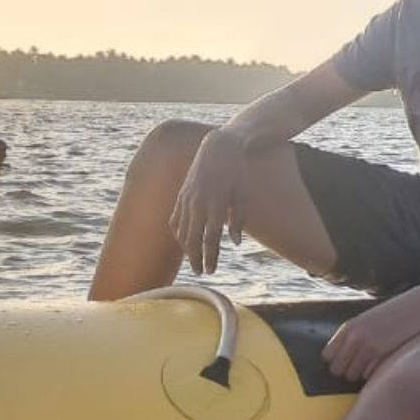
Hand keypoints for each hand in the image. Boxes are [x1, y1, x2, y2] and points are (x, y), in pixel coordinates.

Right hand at [169, 130, 247, 274]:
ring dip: (186, 248)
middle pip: (193, 239)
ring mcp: (187, 198)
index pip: (210, 239)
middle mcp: (198, 203)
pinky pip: (175, 218)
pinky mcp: (182, 194)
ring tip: (194, 261)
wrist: (219, 147)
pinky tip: (183, 241)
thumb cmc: (237, 172)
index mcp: (215, 205)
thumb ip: (238, 220)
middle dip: (196, 258)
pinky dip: (178, 232)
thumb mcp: (243, 196)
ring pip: (182, 231)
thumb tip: (235, 243)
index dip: (210, 257)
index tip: (211, 271)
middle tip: (202, 272)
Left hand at [322, 286, 419, 381]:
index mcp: (349, 327)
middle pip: (337, 370)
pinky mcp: (382, 355)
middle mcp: (354, 338)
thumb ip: (355, 335)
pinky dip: (375, 372)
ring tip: (375, 364)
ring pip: (352, 375)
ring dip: (361, 373)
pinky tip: (386, 362)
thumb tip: (344, 356)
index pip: (327, 356)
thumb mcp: (371, 320)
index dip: (337, 361)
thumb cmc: (398, 314)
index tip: (348, 360)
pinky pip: (369, 374)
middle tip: (362, 366)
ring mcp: (368, 347)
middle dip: (348, 371)